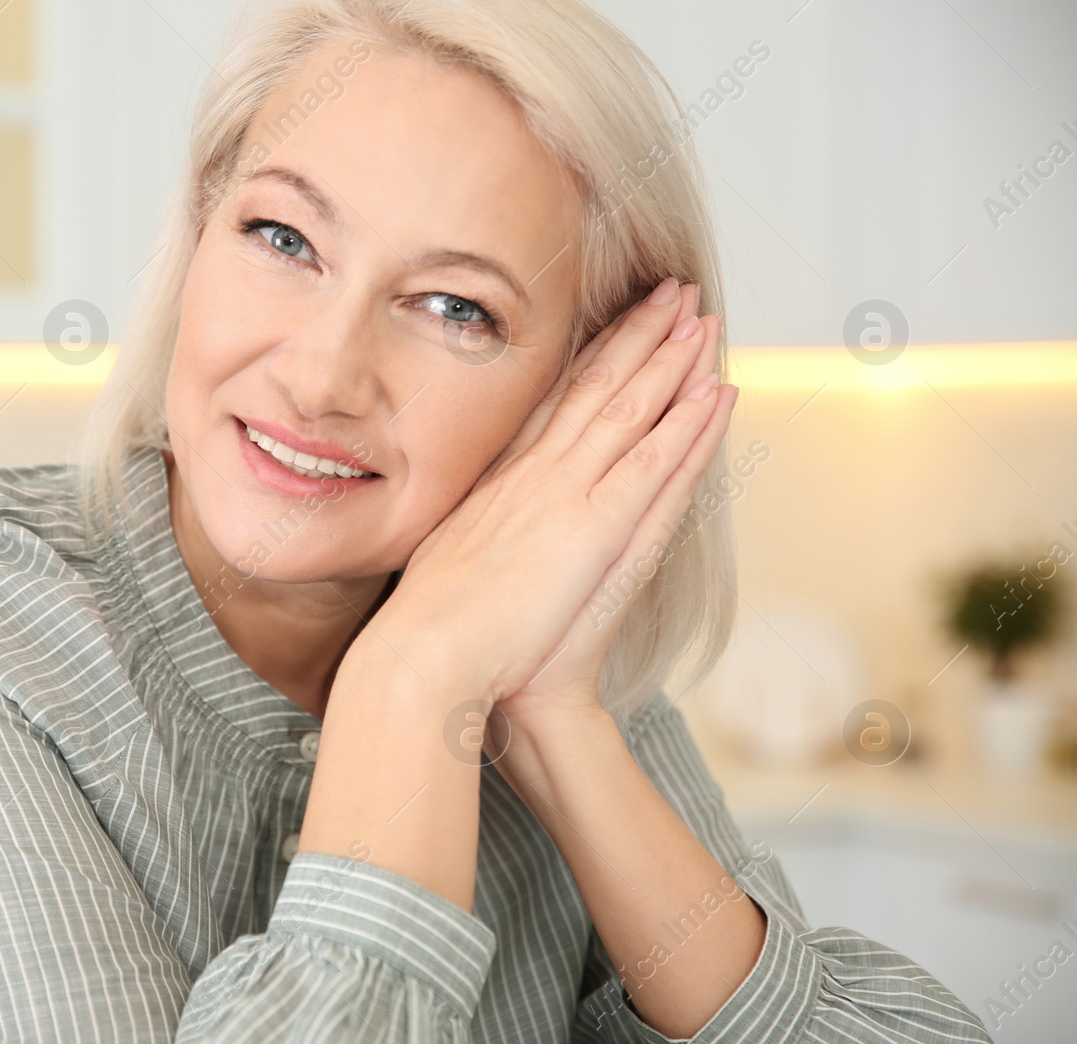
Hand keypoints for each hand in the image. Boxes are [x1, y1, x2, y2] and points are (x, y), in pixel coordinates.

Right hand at [371, 279, 736, 709]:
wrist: (424, 653)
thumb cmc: (429, 629)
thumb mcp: (443, 565)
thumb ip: (467, 541)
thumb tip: (471, 541)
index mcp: (497, 483)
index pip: (552, 405)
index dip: (587, 359)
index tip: (611, 324)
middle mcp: (533, 474)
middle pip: (593, 387)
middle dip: (635, 336)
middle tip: (669, 293)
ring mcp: (565, 493)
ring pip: (630, 408)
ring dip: (670, 359)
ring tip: (700, 315)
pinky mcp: (596, 526)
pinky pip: (654, 460)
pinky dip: (688, 423)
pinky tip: (716, 390)